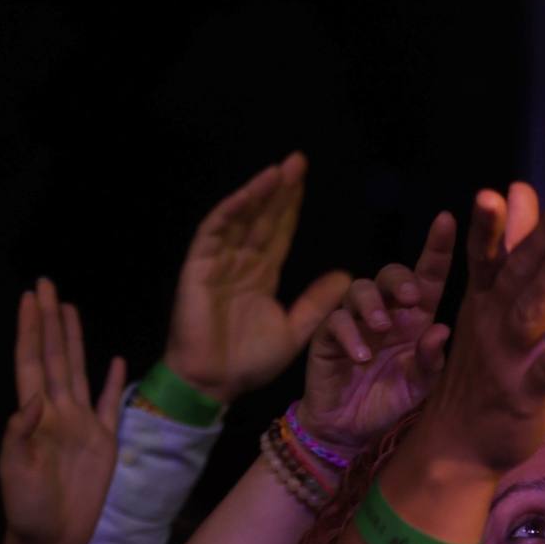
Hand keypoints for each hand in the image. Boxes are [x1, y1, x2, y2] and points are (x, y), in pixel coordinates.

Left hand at [0, 279, 125, 543]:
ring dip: (73, 339)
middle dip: (49, 321)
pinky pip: (109, 403)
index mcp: (34, 416)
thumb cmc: (26, 507)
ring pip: (77, 370)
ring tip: (69, 308)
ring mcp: (81, 423)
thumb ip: (19, 434)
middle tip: (45, 284)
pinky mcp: (103, 440)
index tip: (28, 299)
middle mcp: (57, 411)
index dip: (30, 331)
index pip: (31, 363)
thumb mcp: (14, 471)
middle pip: (54, 356)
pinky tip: (114, 358)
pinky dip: (111, 380)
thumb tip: (34, 398)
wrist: (52, 538)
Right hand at [162, 153, 351, 406]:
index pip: (277, 231)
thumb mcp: (296, 330)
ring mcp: (216, 264)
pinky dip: (230, 211)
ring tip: (279, 169)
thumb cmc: (248, 362)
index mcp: (260, 275)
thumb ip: (317, 302)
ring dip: (257, 193)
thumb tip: (347, 276)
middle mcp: (238, 263)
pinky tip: (249, 192)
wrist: (214, 383)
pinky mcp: (197, 269)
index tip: (305, 178)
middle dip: (278, 190)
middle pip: (261, 218)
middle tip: (297, 160)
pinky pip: (214, 233)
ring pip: (239, 219)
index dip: (290, 205)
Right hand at [297, 211, 456, 453]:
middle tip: (412, 298)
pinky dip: (349, 335)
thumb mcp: (422, 384)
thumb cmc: (391, 401)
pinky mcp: (326, 338)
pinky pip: (334, 323)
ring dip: (372, 304)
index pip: (429, 275)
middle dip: (400, 279)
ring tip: (382, 327)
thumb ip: (431, 359)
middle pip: (391, 274)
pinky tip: (361, 356)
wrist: (350, 429)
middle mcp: (387, 313)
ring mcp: (354, 323)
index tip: (447, 220)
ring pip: (358, 290)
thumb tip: (438, 330)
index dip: (437, 247)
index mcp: (417, 318)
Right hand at [416, 184, 544, 475]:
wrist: (455, 444)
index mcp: (479, 303)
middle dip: (540, 238)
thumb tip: (518, 191)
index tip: (497, 192)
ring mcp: (506, 359)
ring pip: (532, 311)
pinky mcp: (526, 393)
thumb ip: (504, 246)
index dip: (489, 227)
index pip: (485, 258)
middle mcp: (489, 325)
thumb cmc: (478, 370)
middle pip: (516, 275)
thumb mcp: (486, 306)